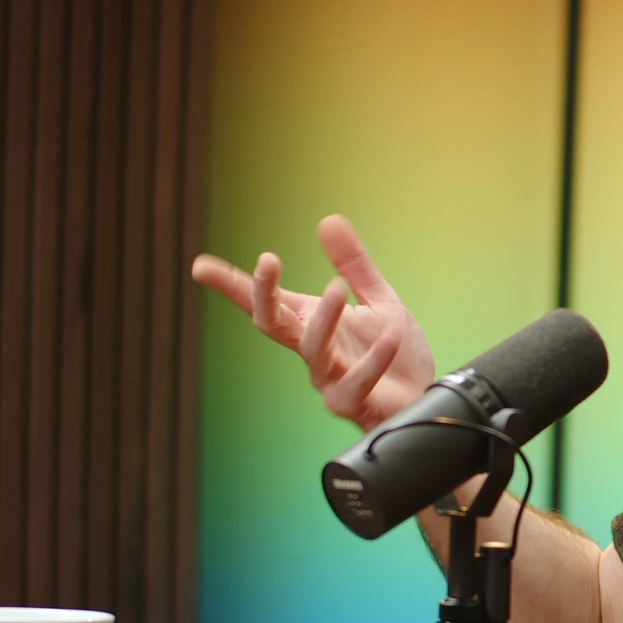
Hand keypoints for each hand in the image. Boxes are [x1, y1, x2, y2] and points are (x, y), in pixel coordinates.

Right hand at [191, 214, 436, 430]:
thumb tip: (328, 220)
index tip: (201, 267)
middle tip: (267, 262)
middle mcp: (313, 349)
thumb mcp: (378, 298)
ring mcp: (328, 378)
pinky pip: (355, 382)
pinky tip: (390, 336)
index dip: (232, 285)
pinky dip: (372, 360)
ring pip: (311, 348)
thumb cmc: (396, 351)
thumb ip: (353, 264)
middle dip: (263, 294)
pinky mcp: (351, 402)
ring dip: (323, 318)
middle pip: (272, 323)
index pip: (265, 301)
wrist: (421, 394)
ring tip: (338, 287)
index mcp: (311, 322)